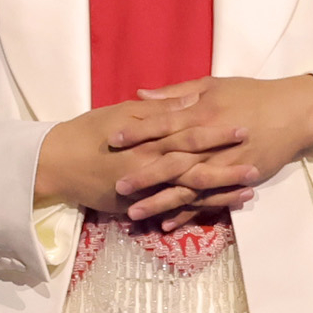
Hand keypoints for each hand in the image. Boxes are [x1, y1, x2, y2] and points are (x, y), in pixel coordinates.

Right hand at [35, 94, 238, 219]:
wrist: (54, 162)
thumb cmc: (88, 131)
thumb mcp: (122, 111)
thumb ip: (158, 109)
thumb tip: (189, 101)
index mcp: (148, 137)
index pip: (189, 133)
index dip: (217, 131)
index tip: (244, 127)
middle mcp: (149, 163)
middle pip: (195, 165)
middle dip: (227, 166)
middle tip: (257, 165)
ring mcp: (143, 187)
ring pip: (187, 191)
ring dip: (219, 192)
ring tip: (248, 190)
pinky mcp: (135, 204)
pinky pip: (168, 210)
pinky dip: (193, 211)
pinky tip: (216, 210)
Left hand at [112, 75, 312, 221]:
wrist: (295, 111)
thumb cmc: (251, 94)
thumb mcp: (213, 85)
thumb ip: (175, 93)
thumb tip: (140, 95)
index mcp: (203, 113)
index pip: (164, 123)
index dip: (138, 131)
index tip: (112, 140)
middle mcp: (212, 141)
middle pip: (173, 159)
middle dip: (144, 174)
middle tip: (116, 186)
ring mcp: (226, 163)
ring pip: (188, 186)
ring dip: (161, 201)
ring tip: (133, 213)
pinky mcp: (239, 179)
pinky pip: (210, 200)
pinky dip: (189, 213)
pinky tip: (168, 224)